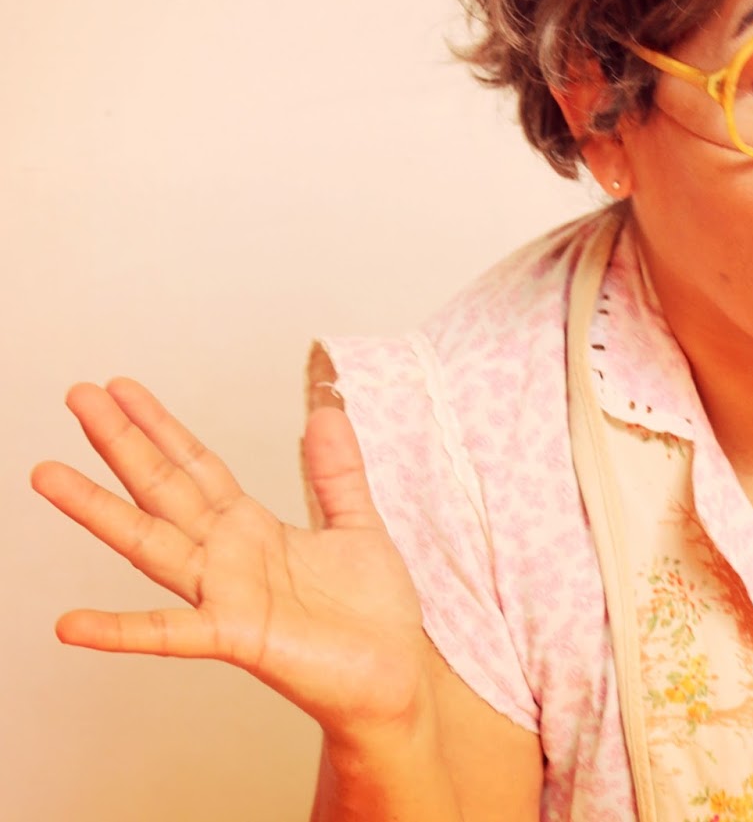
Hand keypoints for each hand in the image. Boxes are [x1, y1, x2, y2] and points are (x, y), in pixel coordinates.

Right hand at [31, 379, 429, 734]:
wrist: (394, 674)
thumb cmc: (370, 610)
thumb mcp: (357, 523)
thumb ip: (336, 472)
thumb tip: (327, 410)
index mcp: (252, 528)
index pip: (195, 466)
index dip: (160, 427)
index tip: (121, 388)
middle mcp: (227, 557)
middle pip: (163, 489)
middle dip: (122, 443)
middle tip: (78, 396)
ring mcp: (224, 596)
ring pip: (151, 544)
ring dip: (99, 512)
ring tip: (48, 474)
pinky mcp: (237, 637)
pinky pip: (170, 633)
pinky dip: (120, 630)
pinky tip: (70, 623)